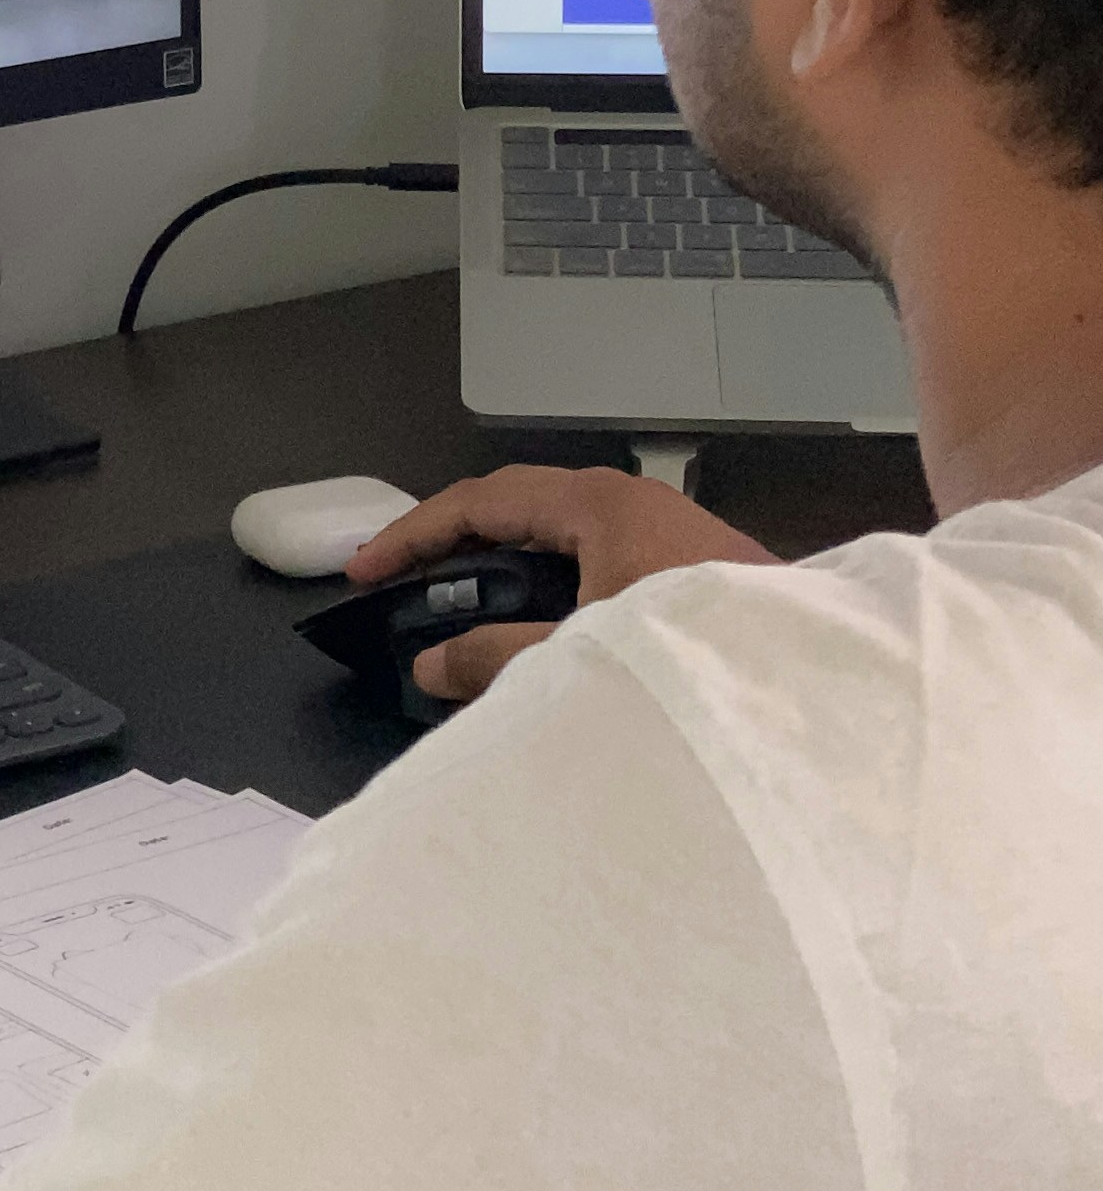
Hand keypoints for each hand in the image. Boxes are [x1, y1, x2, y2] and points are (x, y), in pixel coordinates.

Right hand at [347, 465, 777, 703]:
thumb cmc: (704, 656)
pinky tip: (545, 633)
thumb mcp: (585, 657)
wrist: (824, 691)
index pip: (481, 499)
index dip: (414, 533)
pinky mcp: (691, 571)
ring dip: (506, 568)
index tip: (366, 569)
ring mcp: (667, 533)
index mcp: (600, 506)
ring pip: (561, 536)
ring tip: (463, 612)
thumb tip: (431, 663)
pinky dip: (552, 587)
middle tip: (404, 585)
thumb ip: (499, 661)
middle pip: (518, 507)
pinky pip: (597, 561)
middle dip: (454, 543)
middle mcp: (633, 503)